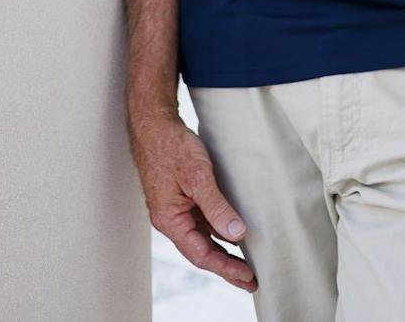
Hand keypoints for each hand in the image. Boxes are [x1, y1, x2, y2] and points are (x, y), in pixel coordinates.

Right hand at [127, 113, 258, 293]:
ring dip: (222, 252)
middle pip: (201, 251)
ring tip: (244, 263)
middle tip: (250, 281)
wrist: (154, 124)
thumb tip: (236, 233)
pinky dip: (216, 232)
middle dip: (226, 267)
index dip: (225, 268)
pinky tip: (230, 234)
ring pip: (201, 238)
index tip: (247, 277)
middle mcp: (171, 220)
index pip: (201, 254)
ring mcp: (176, 209)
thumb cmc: (171, 146)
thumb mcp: (198, 176)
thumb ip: (216, 206)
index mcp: (170, 220)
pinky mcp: (181, 198)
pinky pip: (201, 222)